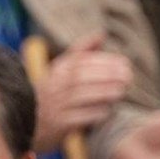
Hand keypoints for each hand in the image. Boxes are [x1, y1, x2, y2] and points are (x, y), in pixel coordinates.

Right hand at [32, 33, 132, 150]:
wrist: (31, 124)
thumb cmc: (54, 93)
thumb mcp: (61, 70)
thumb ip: (82, 52)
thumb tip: (101, 34)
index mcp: (56, 70)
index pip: (79, 60)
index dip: (103, 60)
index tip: (124, 63)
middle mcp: (53, 86)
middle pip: (81, 76)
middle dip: (107, 75)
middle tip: (128, 76)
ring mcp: (55, 106)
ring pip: (81, 96)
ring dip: (104, 92)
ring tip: (122, 91)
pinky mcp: (59, 125)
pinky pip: (80, 117)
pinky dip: (96, 112)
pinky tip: (109, 110)